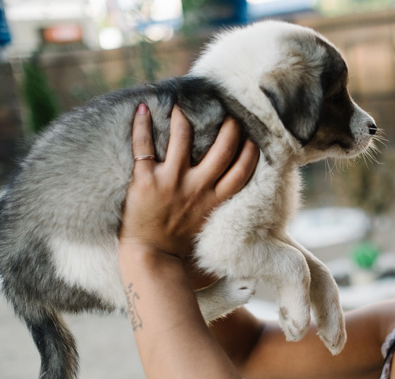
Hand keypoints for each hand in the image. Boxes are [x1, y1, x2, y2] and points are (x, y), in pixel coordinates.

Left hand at [119, 104, 258, 260]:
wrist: (151, 257)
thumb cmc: (181, 247)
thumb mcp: (211, 228)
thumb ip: (223, 211)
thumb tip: (253, 228)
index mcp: (215, 200)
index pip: (241, 170)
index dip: (250, 151)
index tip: (252, 136)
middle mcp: (197, 188)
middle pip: (221, 149)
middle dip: (229, 127)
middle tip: (228, 113)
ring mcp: (171, 182)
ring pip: (183, 138)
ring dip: (185, 118)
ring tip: (183, 105)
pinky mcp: (145, 181)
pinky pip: (143, 147)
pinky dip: (142, 125)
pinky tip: (143, 108)